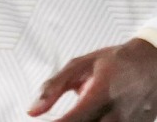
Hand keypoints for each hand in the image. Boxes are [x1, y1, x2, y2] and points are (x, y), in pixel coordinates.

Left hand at [29, 39, 156, 121]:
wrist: (152, 62)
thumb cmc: (114, 61)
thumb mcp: (79, 65)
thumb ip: (53, 87)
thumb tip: (32, 110)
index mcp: (102, 91)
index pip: (75, 118)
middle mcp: (119, 111)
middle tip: (59, 120)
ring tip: (77, 115)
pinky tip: (94, 117)